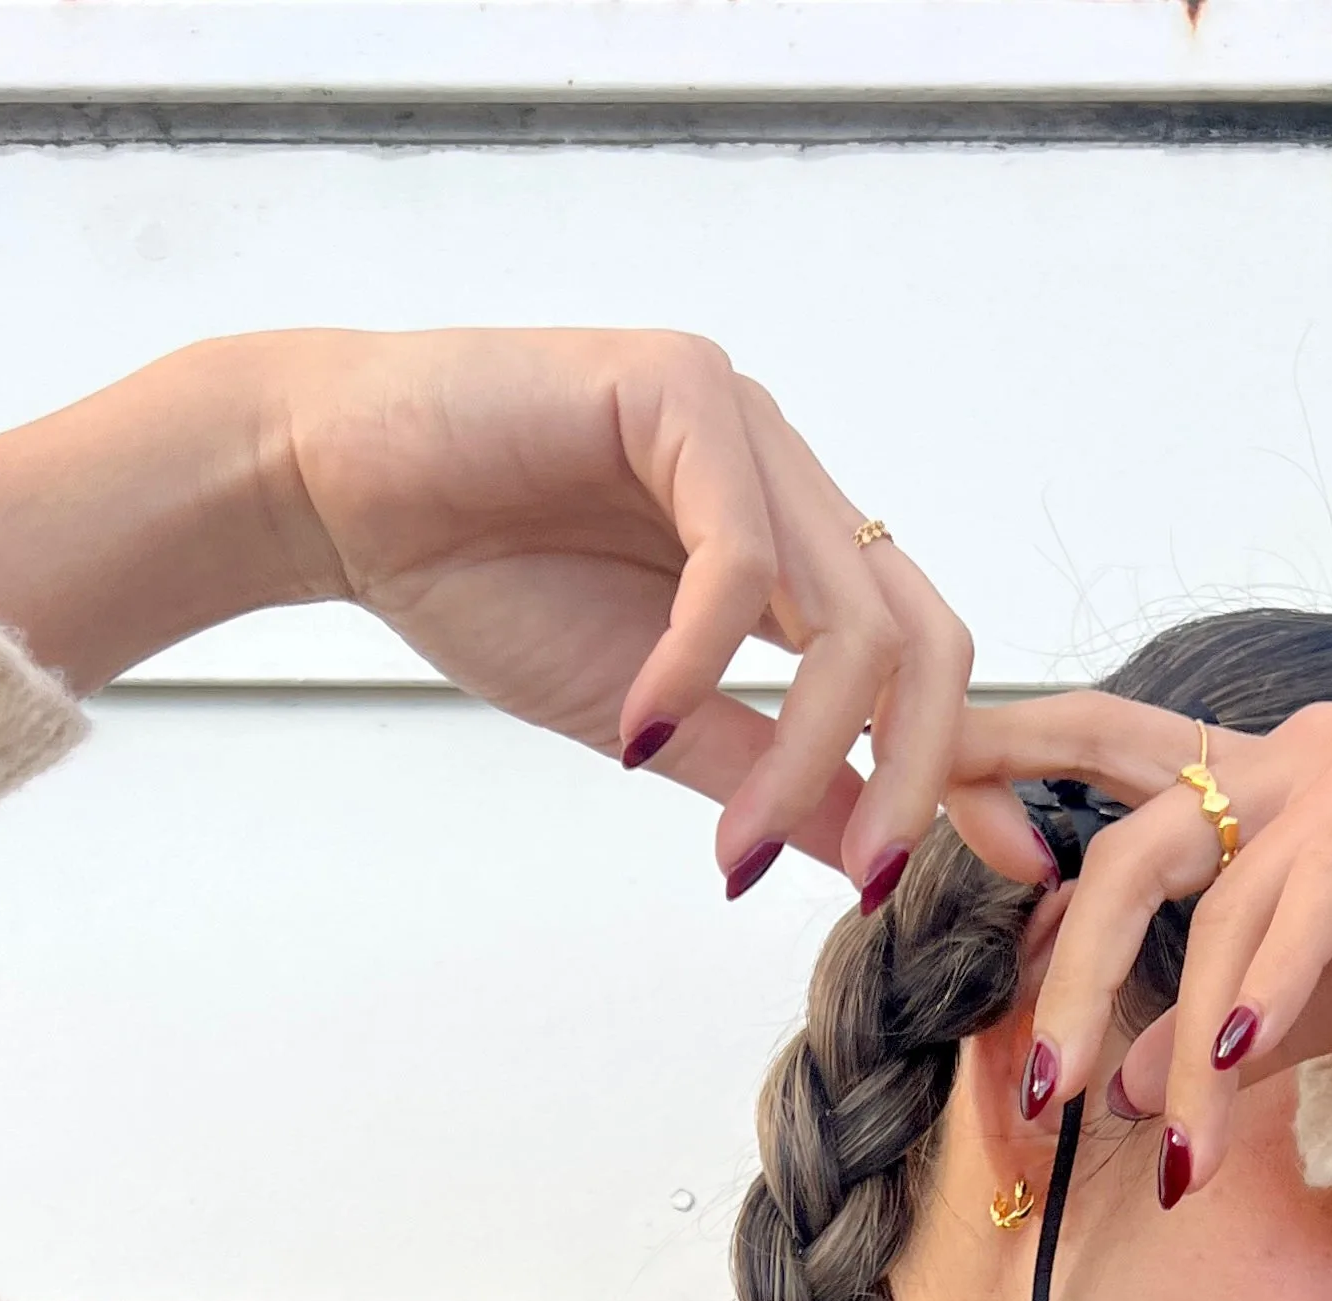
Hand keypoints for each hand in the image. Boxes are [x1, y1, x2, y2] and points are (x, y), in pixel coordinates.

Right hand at [0, 327, 971, 897]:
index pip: (926, 663)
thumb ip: (769, 773)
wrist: (332, 490)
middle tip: (864, 885)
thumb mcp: (657, 723)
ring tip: (722, 848)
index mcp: (798, 549)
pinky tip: (642, 727)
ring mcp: (743, 422)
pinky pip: (738, 560)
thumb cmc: (483, 586)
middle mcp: (793, 479)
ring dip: (803, 752)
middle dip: (912, 777)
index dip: (962, 770)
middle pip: (926, 640)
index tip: (1000, 880)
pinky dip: (702, 663)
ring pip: (849, 615)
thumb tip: (874, 854)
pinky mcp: (677, 385)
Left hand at [946, 693, 1331, 1188]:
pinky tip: (1238, 1061)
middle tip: (1040, 1092)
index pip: (1100, 748)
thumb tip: (1127, 1096)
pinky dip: (1270, 979)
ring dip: (1189, 1030)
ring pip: (1222, 884)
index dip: (998, 757)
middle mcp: (1293, 754)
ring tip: (1179, 1149)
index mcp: (1262, 785)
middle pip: (1133, 840)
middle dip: (1075, 970)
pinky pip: (1318, 885)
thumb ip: (1233, 1039)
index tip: (897, 805)